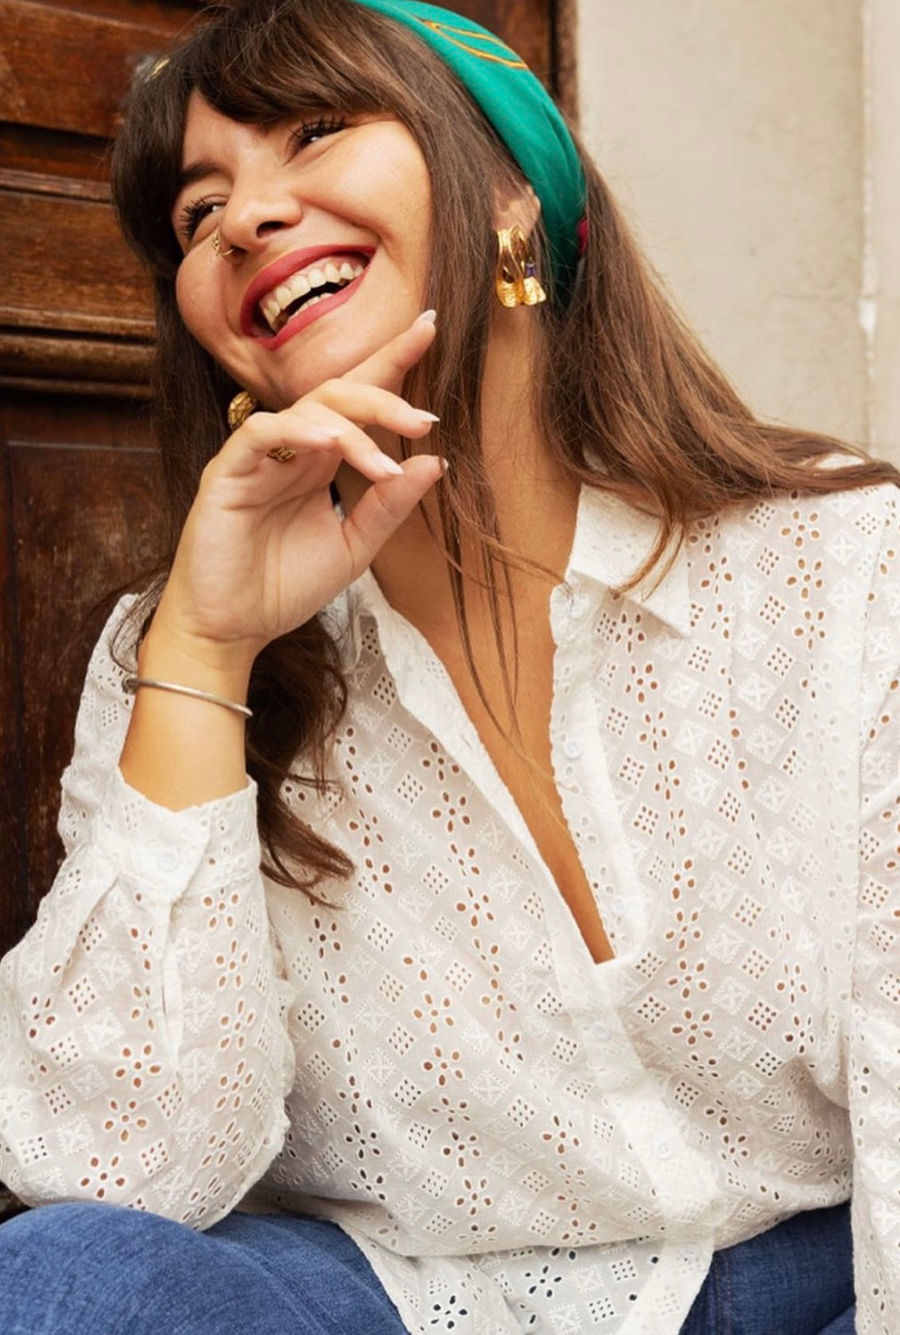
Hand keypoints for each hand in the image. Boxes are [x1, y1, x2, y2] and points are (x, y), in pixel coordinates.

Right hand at [146, 312, 441, 676]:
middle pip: (339, 392)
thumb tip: (434, 461)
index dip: (392, 362)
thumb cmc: (283, 587)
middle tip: (423, 418)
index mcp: (321, 460)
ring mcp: (258, 456)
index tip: (430, 329)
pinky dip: (300, 432)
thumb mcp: (353, 547)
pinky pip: (263, 434)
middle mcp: (292, 449)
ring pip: (308, 408)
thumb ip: (389, 505)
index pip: (359, 399)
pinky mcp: (227, 472)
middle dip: (384, 391)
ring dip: (355, 427)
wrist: (230, 629)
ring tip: (387, 460)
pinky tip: (333, 445)